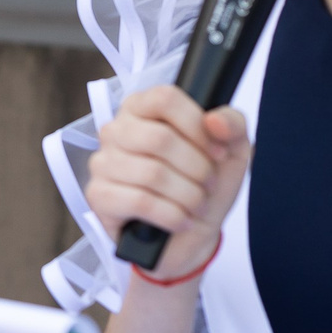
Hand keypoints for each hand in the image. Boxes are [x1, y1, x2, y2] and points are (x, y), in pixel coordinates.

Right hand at [83, 85, 250, 280]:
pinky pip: (139, 202)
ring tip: (196, 204)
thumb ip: (232, 124)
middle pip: (159, 138)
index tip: (218, 151)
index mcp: (142, 108)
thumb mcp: (231, 150)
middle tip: (207, 184)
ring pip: (152, 173)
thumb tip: (214, 120)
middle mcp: (116, 130)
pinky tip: (180, 220)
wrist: (192, 234)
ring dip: (187, 195)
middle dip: (197, 168)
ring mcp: (103, 163)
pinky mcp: (99, 196)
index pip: (164, 99)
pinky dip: (171, 215)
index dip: (197, 126)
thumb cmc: (204, 184)